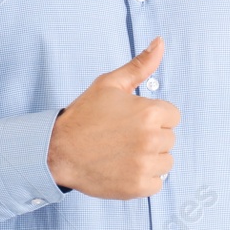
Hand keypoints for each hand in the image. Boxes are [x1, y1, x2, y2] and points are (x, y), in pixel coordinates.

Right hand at [47, 38, 178, 198]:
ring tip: (123, 153)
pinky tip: (123, 168)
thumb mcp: (110, 84)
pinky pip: (157, 183)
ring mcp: (144, 165)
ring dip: (150, 159)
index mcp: (148, 113)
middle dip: (151, 137)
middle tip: (123, 137)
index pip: (172, 116)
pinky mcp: (137, 187)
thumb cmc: (83, 117)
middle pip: (169, 139)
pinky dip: (143, 179)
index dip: (153, 117)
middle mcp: (150, 139)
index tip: (132, 120)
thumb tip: (160, 42)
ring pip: (166, 162)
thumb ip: (140, 65)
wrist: (57, 151)